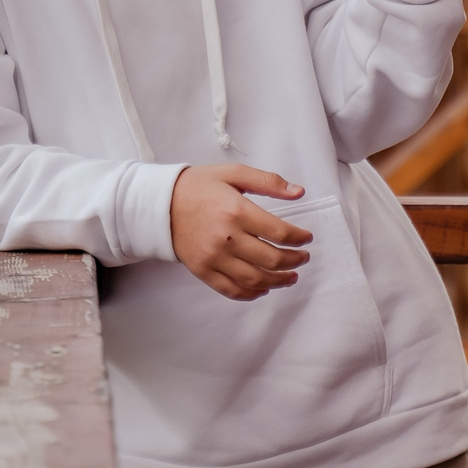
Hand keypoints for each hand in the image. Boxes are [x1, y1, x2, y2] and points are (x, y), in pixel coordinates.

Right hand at [170, 164, 312, 300]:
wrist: (160, 204)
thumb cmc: (199, 186)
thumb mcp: (234, 173)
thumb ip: (268, 182)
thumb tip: (299, 192)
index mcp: (237, 211)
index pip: (279, 233)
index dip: (299, 238)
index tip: (306, 238)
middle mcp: (227, 238)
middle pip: (271, 259)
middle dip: (294, 261)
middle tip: (303, 258)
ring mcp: (214, 258)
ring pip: (255, 279)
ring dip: (279, 281)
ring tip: (290, 276)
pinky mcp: (203, 271)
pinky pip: (232, 289)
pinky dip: (252, 293)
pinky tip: (264, 288)